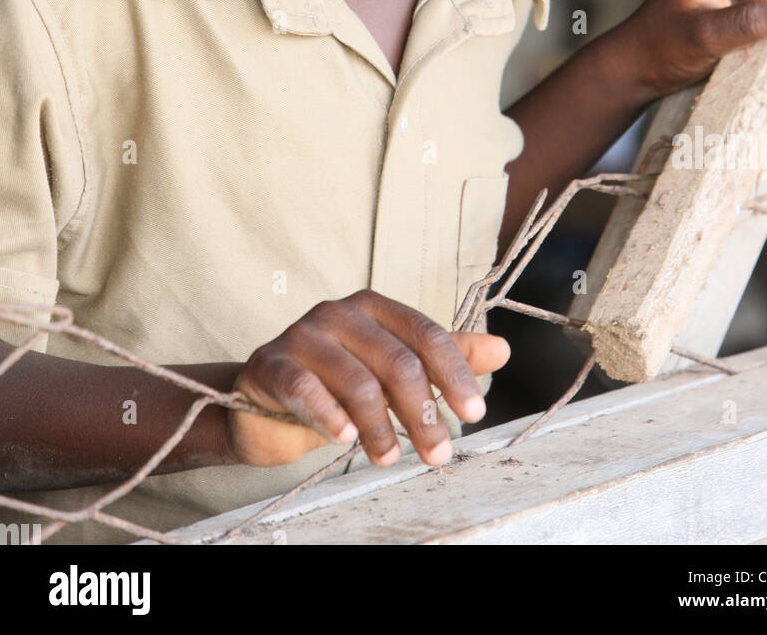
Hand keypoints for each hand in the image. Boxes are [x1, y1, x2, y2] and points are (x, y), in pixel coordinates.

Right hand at [227, 289, 509, 470]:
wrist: (264, 402)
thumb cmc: (336, 382)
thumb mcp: (392, 369)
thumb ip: (444, 357)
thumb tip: (502, 349)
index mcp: (374, 307)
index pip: (426, 335)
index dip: (455, 374)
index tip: (475, 413)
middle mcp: (339, 312)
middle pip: (396, 361)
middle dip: (423, 413)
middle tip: (439, 455)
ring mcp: (303, 334)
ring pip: (357, 381)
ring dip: (380, 428)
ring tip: (389, 459)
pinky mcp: (272, 363)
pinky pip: (306, 388)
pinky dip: (330, 415)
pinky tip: (345, 439)